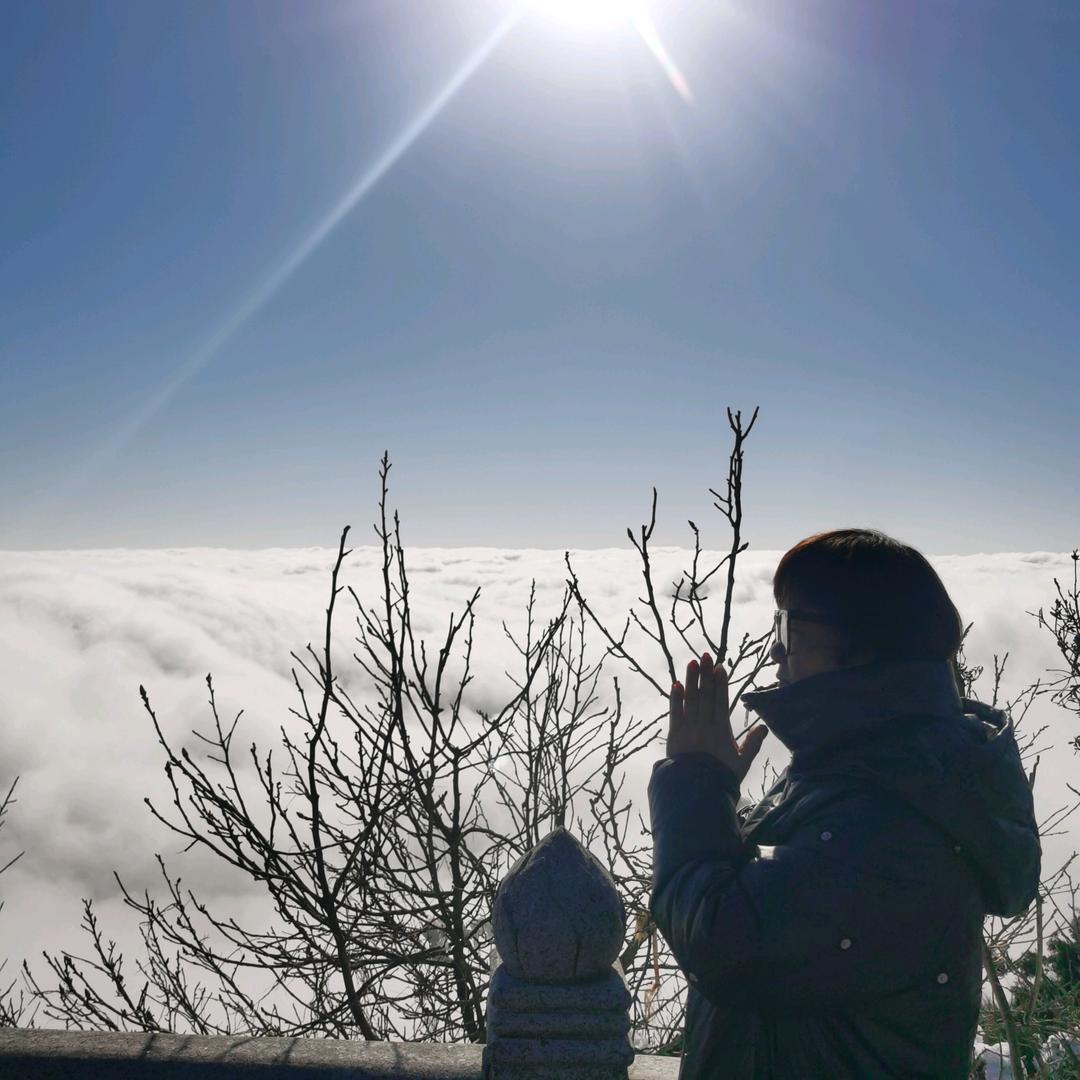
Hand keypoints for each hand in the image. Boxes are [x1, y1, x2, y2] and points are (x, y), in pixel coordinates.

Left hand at [667, 652, 767, 780]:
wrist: (697, 792)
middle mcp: (705, 726)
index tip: (719, 667)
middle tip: (705, 656)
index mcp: (721, 731)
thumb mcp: (742, 763)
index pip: (721, 701)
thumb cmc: (721, 778)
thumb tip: (764, 727)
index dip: (720, 683)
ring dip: (690, 680)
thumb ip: (753, 744)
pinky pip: (675, 713)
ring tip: (691, 663)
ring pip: (690, 700)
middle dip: (705, 674)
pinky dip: (675, 698)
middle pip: (705, 695)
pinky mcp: (675, 735)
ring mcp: (689, 729)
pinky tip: (676, 684)